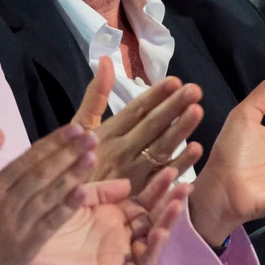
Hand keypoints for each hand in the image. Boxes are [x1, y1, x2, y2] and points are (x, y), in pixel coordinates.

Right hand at [0, 126, 96, 264]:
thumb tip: (0, 132)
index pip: (27, 159)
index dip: (51, 143)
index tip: (73, 129)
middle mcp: (7, 203)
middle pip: (42, 174)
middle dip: (68, 153)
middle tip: (91, 137)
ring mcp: (19, 225)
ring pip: (49, 196)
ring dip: (73, 175)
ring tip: (92, 157)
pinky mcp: (29, 246)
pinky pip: (51, 223)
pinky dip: (67, 208)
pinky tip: (84, 192)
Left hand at [20, 169, 191, 264]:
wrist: (21, 242)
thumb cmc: (46, 217)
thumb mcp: (78, 196)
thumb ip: (103, 191)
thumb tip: (130, 185)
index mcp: (115, 214)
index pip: (146, 199)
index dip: (160, 186)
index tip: (172, 167)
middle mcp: (121, 234)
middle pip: (155, 218)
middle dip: (171, 201)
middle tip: (185, 183)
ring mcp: (119, 253)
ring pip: (154, 241)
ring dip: (169, 223)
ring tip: (177, 203)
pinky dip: (153, 250)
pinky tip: (158, 231)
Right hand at [70, 58, 204, 189]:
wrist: (67, 204)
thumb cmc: (76, 162)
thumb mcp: (79, 128)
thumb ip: (95, 95)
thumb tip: (106, 61)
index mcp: (108, 133)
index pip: (136, 110)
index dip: (156, 95)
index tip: (175, 81)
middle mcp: (121, 151)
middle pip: (152, 126)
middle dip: (173, 106)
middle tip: (195, 90)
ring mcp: (133, 174)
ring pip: (161, 149)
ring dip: (180, 130)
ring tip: (197, 111)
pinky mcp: (140, 195)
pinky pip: (162, 177)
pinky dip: (180, 164)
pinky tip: (195, 150)